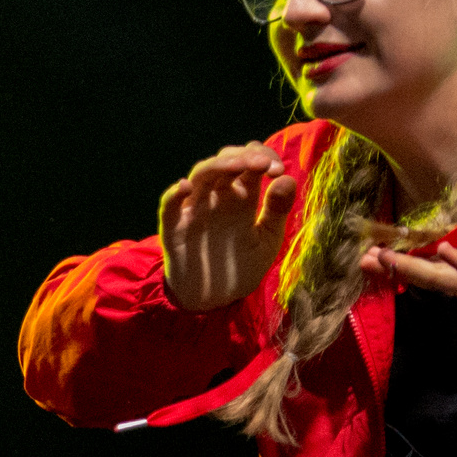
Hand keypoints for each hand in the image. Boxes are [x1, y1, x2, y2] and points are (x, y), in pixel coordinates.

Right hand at [159, 143, 298, 311]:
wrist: (216, 299)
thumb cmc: (242, 266)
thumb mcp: (267, 240)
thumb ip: (277, 210)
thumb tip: (287, 178)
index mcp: (241, 196)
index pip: (249, 162)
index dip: (263, 157)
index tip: (277, 169)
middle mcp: (217, 196)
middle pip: (225, 162)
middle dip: (243, 157)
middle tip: (263, 164)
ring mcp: (195, 209)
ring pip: (200, 175)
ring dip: (217, 166)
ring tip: (236, 165)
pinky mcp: (174, 227)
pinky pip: (169, 205)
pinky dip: (174, 194)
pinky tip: (184, 186)